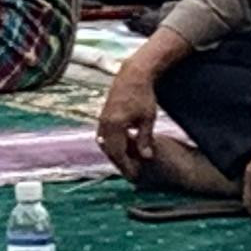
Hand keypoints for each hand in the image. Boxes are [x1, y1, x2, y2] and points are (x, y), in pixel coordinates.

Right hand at [96, 46, 168, 177]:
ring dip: (114, 153)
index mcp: (115, 125)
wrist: (133, 75)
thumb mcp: (148, 119)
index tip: (135, 176)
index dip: (126, 166)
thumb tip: (146, 157)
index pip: (118, 153)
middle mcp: (105, 123)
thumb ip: (145, 139)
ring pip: (104, 143)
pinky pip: (104, 135)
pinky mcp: (103, 114)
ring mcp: (102, 118)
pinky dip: (111, 144)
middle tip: (130, 173)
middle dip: (119, 163)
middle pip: (109, 150)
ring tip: (127, 162)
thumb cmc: (143, 95)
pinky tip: (122, 147)